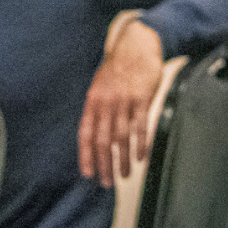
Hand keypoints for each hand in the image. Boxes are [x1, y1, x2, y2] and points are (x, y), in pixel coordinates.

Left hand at [77, 13, 163, 186]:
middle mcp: (105, 102)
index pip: (85, 133)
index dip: (86, 154)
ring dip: (121, 159)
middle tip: (106, 182)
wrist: (136, 45)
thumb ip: (98, 109)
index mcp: (92, 101)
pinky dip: (139, 144)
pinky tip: (139, 159)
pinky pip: (139, 125)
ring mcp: (123, 101)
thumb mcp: (100, 86)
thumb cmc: (117, 69)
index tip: (87, 173)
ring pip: (121, 137)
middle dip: (103, 163)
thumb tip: (95, 134)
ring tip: (122, 177)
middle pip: (102, 139)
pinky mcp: (141, 98)